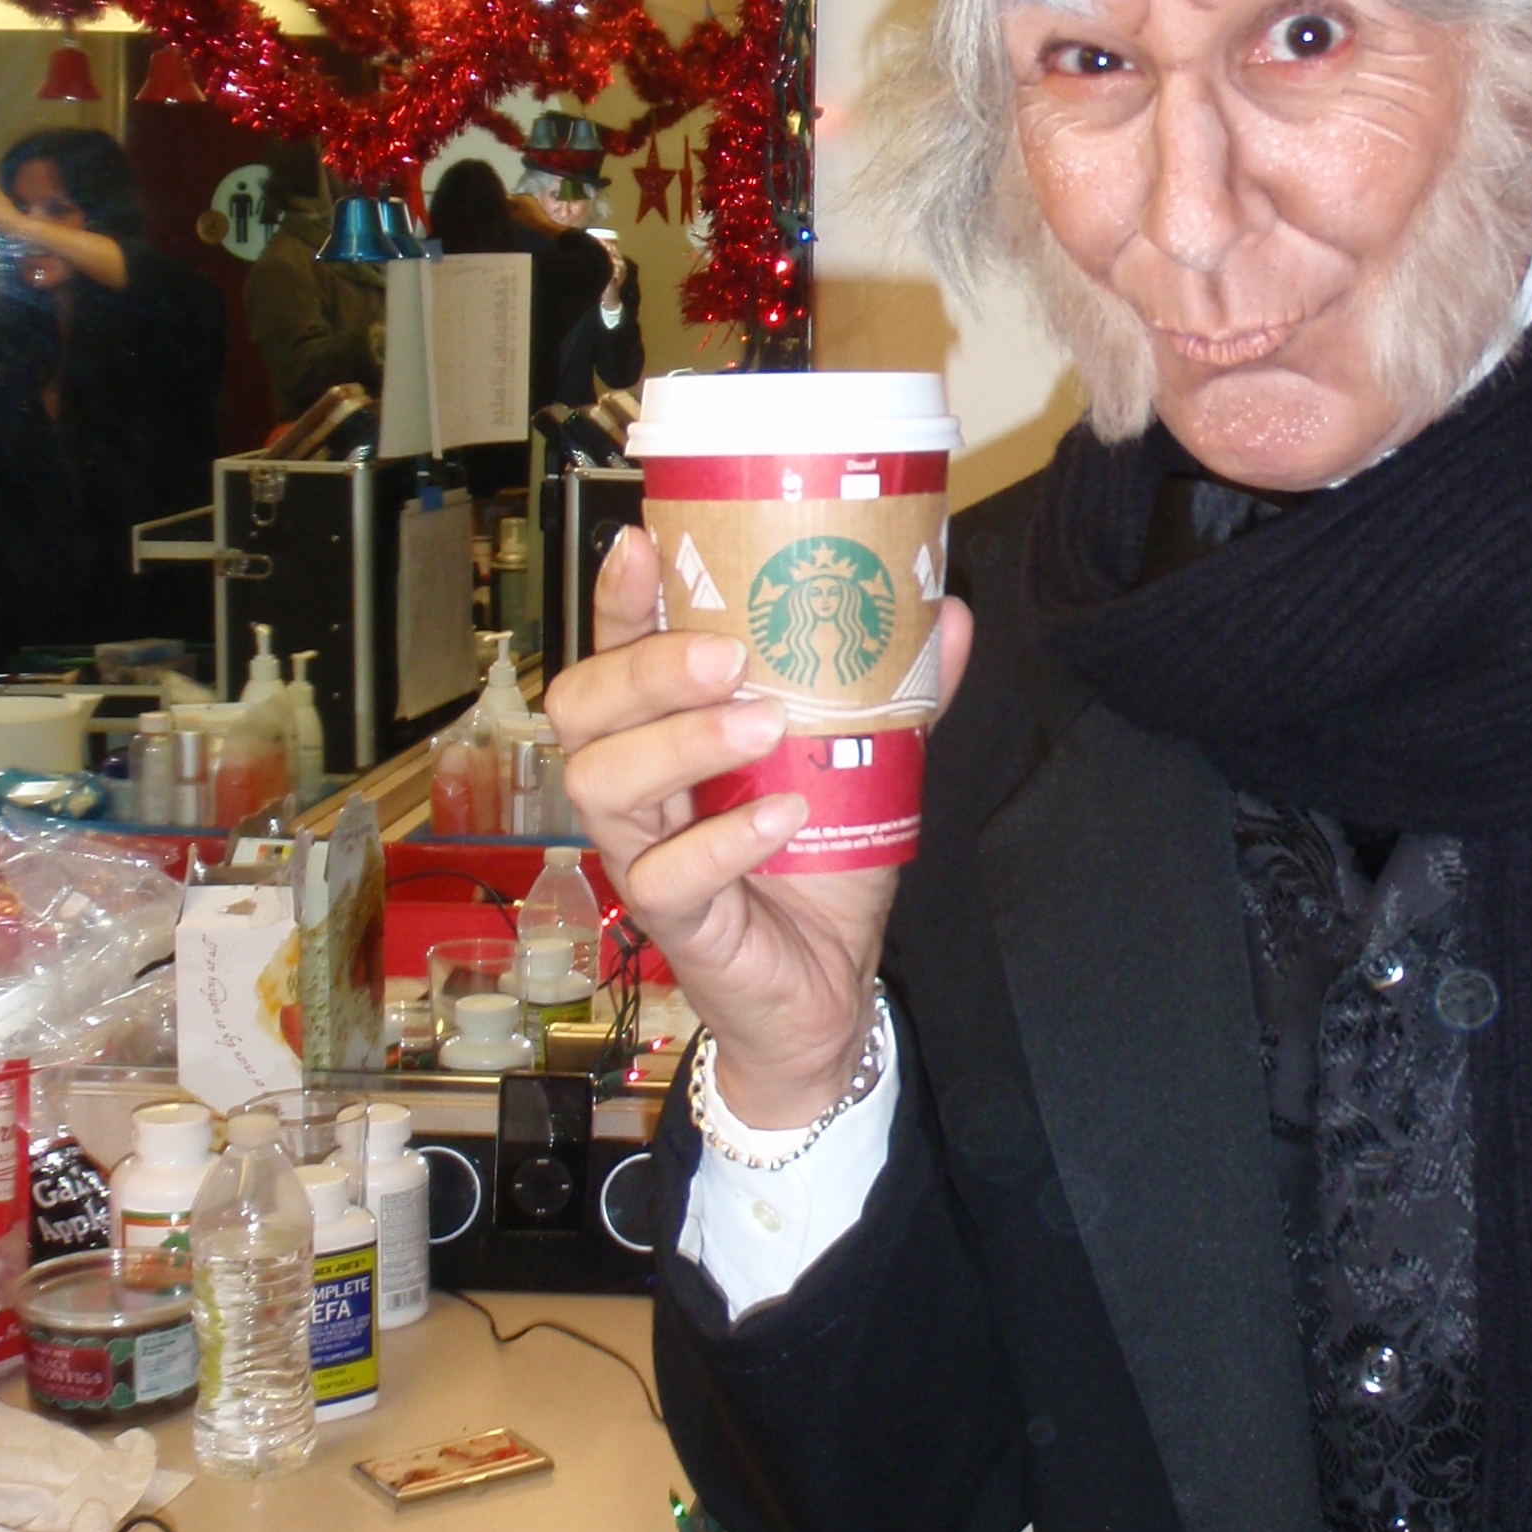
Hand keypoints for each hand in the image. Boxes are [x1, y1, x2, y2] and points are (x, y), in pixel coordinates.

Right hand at [543, 523, 972, 1127]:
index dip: (620, 600)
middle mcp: (637, 790)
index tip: (642, 544)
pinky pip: (663, 877)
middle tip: (729, 656)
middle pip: (583, 709)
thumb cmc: (821, 865)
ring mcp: (644, 856)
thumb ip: (898, 691)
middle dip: (646, 669)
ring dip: (681, 742)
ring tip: (762, 725)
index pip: (617, 654)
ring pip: (603, 785)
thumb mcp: (866, 763)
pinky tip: (782, 817)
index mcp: (668, 734)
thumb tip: (947, 612)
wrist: (829, 987)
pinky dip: (723, 840)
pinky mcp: (676, 923)